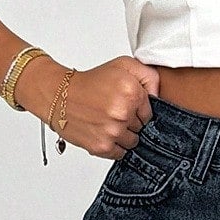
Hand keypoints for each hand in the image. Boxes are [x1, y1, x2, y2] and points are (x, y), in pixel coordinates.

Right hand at [15, 54, 160, 158]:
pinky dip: (113, 146)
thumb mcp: (123, 65)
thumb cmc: (91, 82)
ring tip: (107, 122)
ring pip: (132, 142)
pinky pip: (120, 154)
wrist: (60, 95)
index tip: (124, 104)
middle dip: (130, 122)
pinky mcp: (102, 146)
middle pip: (141, 129)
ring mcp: (113, 131)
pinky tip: (103, 132)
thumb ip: (148, 76)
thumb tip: (159, 97)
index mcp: (132, 91)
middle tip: (112, 112)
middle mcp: (123, 112)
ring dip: (123, 135)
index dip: (137, 110)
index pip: (150, 113)